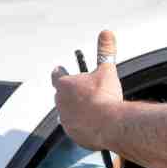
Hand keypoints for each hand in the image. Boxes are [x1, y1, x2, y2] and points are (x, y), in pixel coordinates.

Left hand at [52, 30, 121, 150]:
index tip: (61, 70)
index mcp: (65, 85)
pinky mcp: (73, 135)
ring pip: (67, 113)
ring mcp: (66, 121)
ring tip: (91, 110)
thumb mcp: (107, 71)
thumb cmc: (105, 97)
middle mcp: (60, 103)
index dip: (60, 72)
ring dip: (76, 111)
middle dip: (70, 94)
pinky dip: (83, 126)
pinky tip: (94, 125)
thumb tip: (106, 32)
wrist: (110, 125)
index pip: (57, 75)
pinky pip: (76, 129)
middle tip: (83, 92)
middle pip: (61, 96)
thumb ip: (105, 52)